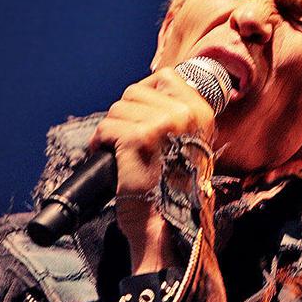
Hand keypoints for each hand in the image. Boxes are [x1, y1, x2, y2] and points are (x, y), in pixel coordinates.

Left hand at [90, 67, 214, 270]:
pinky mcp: (138, 138)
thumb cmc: (172, 188)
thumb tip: (150, 92)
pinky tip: (111, 159)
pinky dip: (100, 143)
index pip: (166, 77)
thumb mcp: (188, 143)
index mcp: (201, 113)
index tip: (139, 116)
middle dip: (125, 116)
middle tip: (128, 141)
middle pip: (135, 91)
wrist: (165, 224)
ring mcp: (162, 124)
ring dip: (112, 131)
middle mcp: (186, 114)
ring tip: (122, 153)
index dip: (145, 94)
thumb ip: (177, 116)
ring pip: (118, 108)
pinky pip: (107, 127)